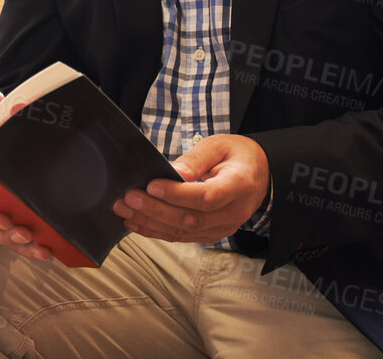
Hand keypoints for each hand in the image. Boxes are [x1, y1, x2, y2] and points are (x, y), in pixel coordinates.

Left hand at [113, 134, 268, 244]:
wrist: (258, 176)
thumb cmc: (237, 156)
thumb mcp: (219, 145)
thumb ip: (197, 158)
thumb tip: (174, 172)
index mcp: (239, 185)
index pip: (206, 197)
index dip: (177, 194)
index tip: (151, 185)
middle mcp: (233, 212)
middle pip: (191, 219)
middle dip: (155, 210)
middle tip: (128, 198)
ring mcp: (223, 227)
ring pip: (183, 232)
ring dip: (150, 223)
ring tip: (124, 209)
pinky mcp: (211, 234)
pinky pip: (181, 237)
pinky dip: (156, 231)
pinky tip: (135, 222)